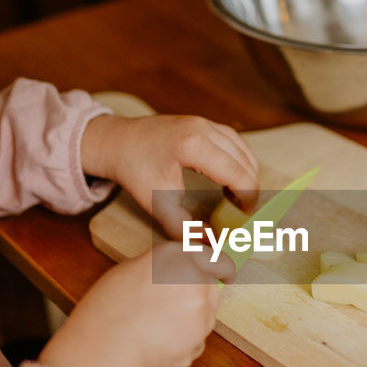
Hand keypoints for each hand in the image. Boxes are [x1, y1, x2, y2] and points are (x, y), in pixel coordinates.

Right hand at [37, 242, 234, 366]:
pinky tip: (158, 344)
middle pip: (210, 289)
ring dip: (190, 322)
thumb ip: (162, 267)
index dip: (220, 269)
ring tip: (156, 328)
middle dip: (197, 299)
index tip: (226, 275)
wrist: (103, 346)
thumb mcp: (131, 270)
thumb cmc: (106, 309)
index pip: (214, 259)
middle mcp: (195, 278)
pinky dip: (184, 344)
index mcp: (176, 255)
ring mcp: (201, 309)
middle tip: (167, 311)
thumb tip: (177, 273)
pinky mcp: (200, 338)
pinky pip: (197, 341)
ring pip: (206, 316)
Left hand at [81, 113, 258, 239]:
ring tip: (238, 197)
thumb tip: (213, 244)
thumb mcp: (157, 205)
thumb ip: (185, 229)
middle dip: (250, 188)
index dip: (248, 197)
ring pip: (243, 150)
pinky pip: (234, 141)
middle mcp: (204, 129)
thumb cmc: (134, 171)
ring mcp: (205, 122)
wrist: (117, 142)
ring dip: (247, 173)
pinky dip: (239, 160)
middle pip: (246, 161)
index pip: (238, 173)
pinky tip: (232, 177)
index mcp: (194, 146)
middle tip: (243, 212)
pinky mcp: (203, 122)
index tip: (246, 216)